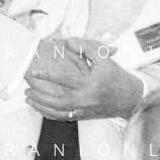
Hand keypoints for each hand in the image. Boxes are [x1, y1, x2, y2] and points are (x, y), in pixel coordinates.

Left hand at [25, 35, 143, 120]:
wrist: (131, 98)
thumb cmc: (117, 77)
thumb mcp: (104, 58)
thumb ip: (86, 47)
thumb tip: (67, 42)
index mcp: (90, 85)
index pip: (65, 79)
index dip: (48, 75)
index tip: (34, 71)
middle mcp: (86, 100)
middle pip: (57, 102)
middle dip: (40, 97)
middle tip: (28, 89)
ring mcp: (84, 111)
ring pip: (58, 113)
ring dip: (41, 107)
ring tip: (29, 99)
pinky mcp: (84, 117)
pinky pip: (63, 118)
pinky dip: (49, 114)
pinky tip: (40, 108)